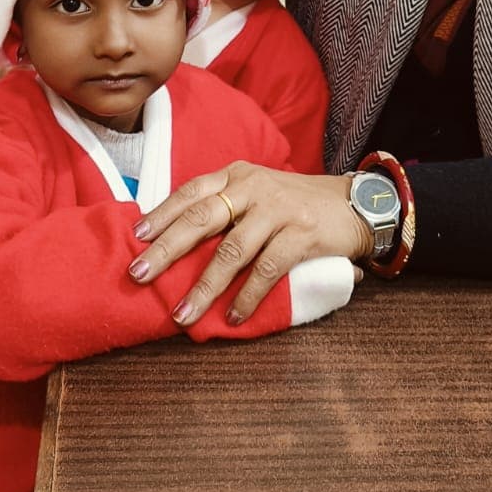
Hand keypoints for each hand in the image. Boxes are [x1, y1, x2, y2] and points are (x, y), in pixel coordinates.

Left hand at [129, 162, 371, 326]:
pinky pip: (267, 269)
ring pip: (231, 250)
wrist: (355, 204)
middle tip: (139, 276)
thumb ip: (227, 208)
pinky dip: (247, 296)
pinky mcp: (302, 233)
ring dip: (205, 286)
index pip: (191, 191)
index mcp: (238, 175)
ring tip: (183, 314)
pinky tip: (233, 316)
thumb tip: (177, 242)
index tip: (135, 237)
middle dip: (167, 249)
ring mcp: (279, 209)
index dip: (162, 214)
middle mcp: (254, 186)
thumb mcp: (259, 193)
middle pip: (202, 218)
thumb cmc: (297, 205)